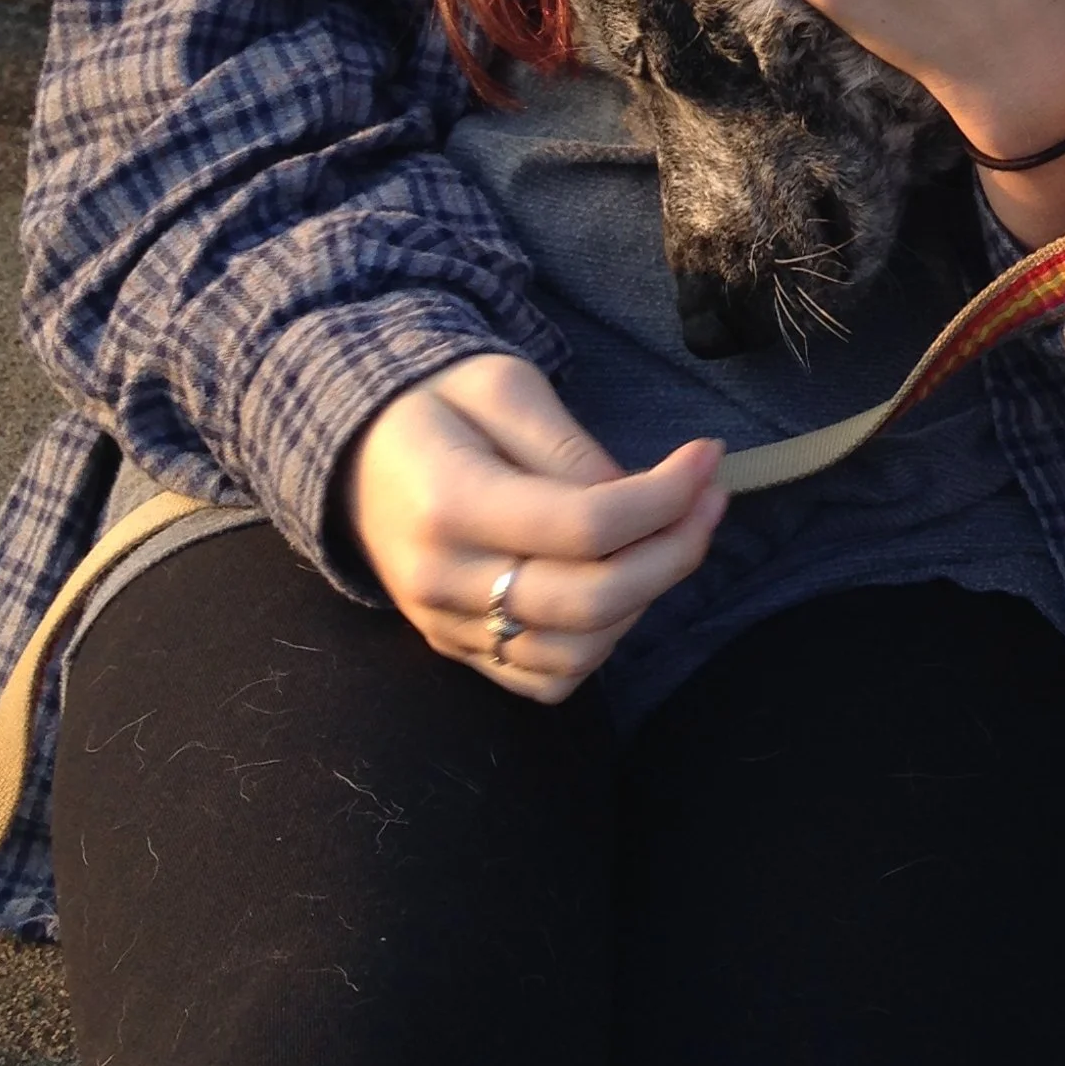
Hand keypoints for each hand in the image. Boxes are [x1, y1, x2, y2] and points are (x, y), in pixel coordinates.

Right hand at [342, 354, 726, 702]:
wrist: (353, 451)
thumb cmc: (434, 403)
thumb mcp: (501, 386)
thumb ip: (570, 446)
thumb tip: (642, 500)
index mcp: (450, 502)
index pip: (585, 525)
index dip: (666, 497)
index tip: (708, 456)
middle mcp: (441, 580)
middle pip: (592, 602)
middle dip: (675, 551)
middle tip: (711, 497)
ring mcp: (444, 626)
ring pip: (579, 654)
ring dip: (647, 600)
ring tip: (672, 535)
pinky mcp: (454, 650)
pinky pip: (546, 680)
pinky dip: (600, 645)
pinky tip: (621, 585)